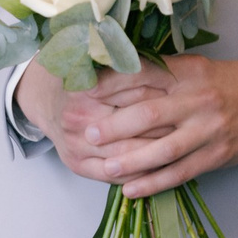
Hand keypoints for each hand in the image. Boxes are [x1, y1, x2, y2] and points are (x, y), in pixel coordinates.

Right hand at [15, 58, 172, 184]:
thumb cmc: (78, 78)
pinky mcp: (77, 165)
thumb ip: (127, 65)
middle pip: (136, 128)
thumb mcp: (98, 62)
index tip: (187, 99)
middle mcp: (79, 117)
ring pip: (130, 155)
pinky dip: (142, 174)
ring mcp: (76, 145)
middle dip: (169, 126)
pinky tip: (162, 168)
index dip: (166, 97)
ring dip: (159, 153)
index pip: (137, 95)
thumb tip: (168, 67)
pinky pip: (117, 176)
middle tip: (193, 125)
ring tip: (185, 148)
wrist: (44, 100)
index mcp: (87, 88)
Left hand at [19, 54, 237, 196]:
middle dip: (116, 126)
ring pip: (166, 149)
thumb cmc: (218, 82)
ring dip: (133, 162)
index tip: (85, 92)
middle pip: (151, 114)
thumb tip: (108, 76)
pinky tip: (131, 189)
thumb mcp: (189, 66)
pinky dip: (154, 182)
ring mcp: (208, 130)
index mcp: (185, 73)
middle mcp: (196, 100)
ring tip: (105, 169)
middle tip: (89, 134)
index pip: (143, 75)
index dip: (112, 84)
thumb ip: (155, 72)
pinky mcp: (217, 155)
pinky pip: (181, 172)